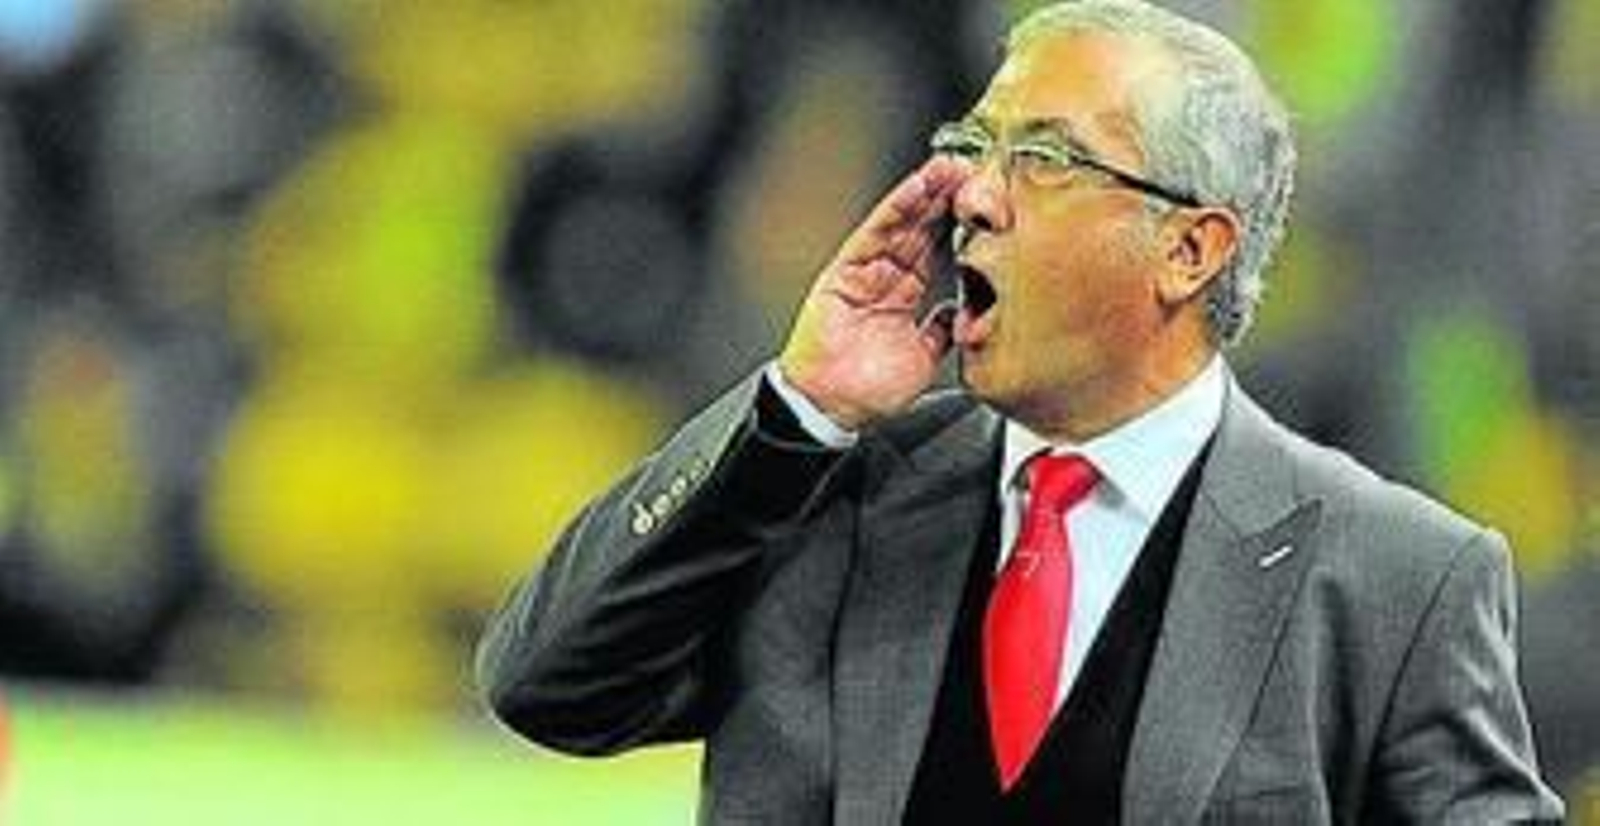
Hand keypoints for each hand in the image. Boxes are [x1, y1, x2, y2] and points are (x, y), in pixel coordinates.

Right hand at [777, 157, 969, 429]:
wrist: (834, 407)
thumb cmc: (870, 390)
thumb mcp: (926, 360)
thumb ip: (942, 332)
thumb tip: (964, 315)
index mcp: (905, 295)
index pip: (938, 250)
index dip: (961, 226)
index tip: (988, 202)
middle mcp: (886, 277)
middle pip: (923, 229)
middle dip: (948, 199)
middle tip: (976, 167)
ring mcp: (866, 271)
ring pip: (902, 223)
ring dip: (926, 193)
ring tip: (950, 166)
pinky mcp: (845, 270)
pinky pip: (874, 232)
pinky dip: (896, 207)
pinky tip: (917, 186)